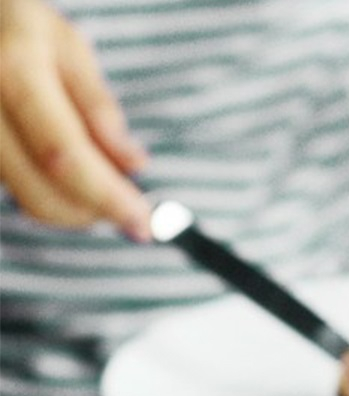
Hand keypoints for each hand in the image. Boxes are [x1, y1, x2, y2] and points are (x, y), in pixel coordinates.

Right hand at [0, 0, 151, 238]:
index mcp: (14, 72)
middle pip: (43, 190)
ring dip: (79, 209)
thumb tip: (134, 164)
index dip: (107, 197)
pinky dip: (56, 197)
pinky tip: (78, 180)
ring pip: (29, 199)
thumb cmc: (26, 29)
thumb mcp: (70, 49)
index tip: (143, 221)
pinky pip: (19, 191)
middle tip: (132, 208)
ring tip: (106, 187)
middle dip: (96, 211)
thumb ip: (99, 108)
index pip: (64, 155)